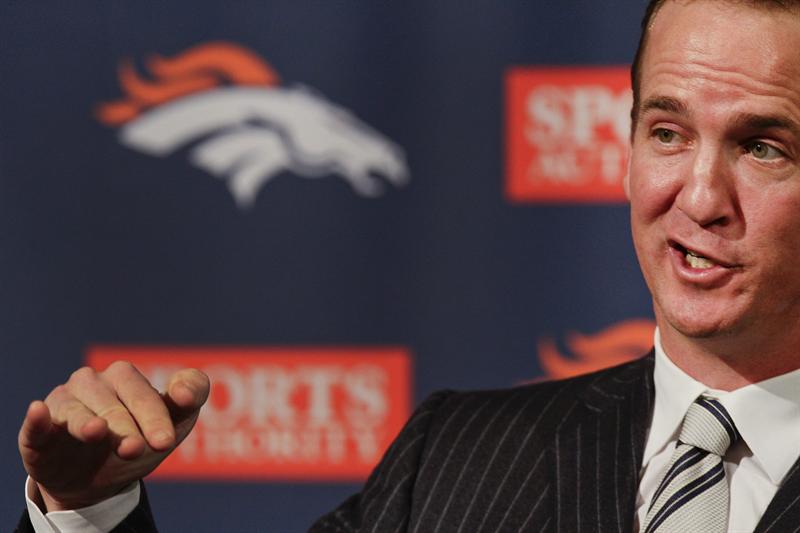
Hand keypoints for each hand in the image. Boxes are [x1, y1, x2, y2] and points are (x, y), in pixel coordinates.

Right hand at [18, 361, 209, 510]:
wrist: (98, 480)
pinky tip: (39, 413)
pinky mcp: (38, 431)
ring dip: (88, 423)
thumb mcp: (173, 424)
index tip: (165, 441)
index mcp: (126, 378)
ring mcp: (64, 404)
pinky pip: (36, 423)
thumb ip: (189, 398)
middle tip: (138, 449)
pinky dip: (37, 419)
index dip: (155, 416)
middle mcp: (92, 384)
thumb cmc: (140, 441)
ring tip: (99, 434)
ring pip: (76, 410)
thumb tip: (186, 390)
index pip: (142, 392)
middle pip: (112, 402)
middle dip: (127, 426)